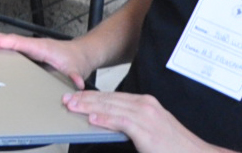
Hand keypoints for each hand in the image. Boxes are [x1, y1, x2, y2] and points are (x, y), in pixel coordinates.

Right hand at [0, 33, 91, 88]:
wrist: (80, 55)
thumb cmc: (75, 60)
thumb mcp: (76, 70)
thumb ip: (75, 77)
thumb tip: (76, 83)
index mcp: (39, 47)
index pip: (15, 41)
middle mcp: (30, 45)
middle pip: (2, 38)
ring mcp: (26, 48)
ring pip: (2, 42)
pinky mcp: (25, 53)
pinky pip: (5, 48)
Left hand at [62, 90, 220, 151]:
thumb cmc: (174, 146)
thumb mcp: (151, 130)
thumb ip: (133, 123)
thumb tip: (110, 122)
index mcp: (146, 103)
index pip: (113, 96)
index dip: (93, 96)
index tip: (77, 96)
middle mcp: (145, 105)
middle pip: (109, 99)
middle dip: (85, 98)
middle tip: (67, 99)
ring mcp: (146, 116)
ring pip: (111, 107)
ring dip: (88, 106)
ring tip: (72, 106)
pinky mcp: (146, 130)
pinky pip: (121, 121)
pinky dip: (105, 118)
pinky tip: (92, 118)